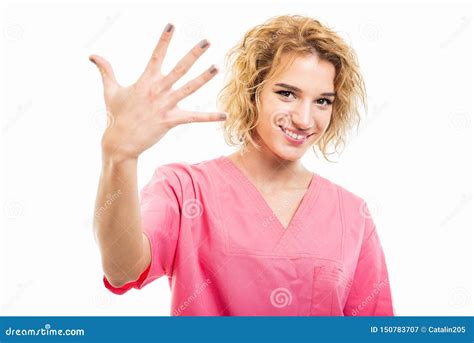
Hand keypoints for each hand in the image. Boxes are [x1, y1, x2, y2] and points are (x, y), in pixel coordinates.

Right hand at [89, 23, 226, 161]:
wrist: (120, 141)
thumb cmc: (116, 115)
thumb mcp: (110, 91)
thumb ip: (105, 71)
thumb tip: (92, 56)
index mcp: (145, 81)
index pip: (157, 55)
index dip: (164, 40)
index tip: (172, 25)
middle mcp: (157, 90)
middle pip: (179, 68)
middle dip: (193, 53)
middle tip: (207, 41)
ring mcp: (165, 105)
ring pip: (189, 88)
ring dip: (204, 78)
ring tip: (217, 67)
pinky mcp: (170, 120)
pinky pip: (193, 117)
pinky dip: (209, 117)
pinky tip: (225, 115)